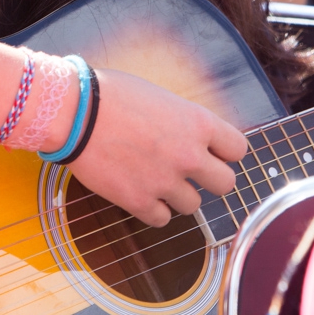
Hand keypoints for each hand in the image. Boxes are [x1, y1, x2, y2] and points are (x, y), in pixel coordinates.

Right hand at [68, 69, 248, 227]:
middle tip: (189, 172)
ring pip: (193, 206)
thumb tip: (191, 136)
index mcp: (198, 123)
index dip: (225, 152)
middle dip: (210, 180)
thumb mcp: (161, 97)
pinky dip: (153, 209)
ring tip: (155, 178)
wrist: (74, 114)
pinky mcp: (139, 202)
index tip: (212, 152)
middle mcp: (189, 155)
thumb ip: (184, 122)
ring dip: (178, 195)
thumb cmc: (112, 95)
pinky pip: (162, 219)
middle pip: (226, 185)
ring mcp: (165, 181)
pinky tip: (139, 191)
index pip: (239, 149)